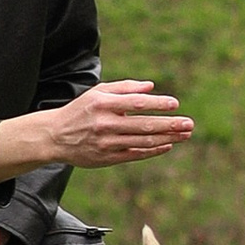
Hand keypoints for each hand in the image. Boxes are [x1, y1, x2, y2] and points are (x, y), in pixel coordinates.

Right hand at [0, 78, 196, 176]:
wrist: (55, 136)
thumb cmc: (80, 110)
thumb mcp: (98, 92)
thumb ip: (124, 88)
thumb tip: (151, 86)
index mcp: (103, 104)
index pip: (137, 103)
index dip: (158, 104)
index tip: (175, 104)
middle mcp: (105, 124)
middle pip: (144, 125)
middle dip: (170, 125)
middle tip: (189, 124)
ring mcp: (107, 143)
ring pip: (143, 142)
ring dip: (167, 138)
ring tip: (184, 135)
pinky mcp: (107, 158)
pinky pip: (135, 155)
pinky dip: (153, 150)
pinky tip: (167, 145)